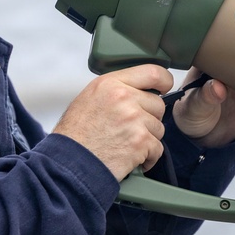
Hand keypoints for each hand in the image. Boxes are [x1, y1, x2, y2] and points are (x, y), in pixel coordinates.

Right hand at [53, 64, 173, 180]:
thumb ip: (115, 90)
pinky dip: (147, 158)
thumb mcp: (89, 98)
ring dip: (147, 139)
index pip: (152, 72)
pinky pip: (157, 149)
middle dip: (149, 118)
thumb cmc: (75, 135)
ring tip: (125, 145)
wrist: (69, 163)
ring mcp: (134, 119)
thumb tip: (140, 91)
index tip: (164, 88)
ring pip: (159, 128)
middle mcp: (124, 97)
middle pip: (158, 104)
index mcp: (110, 83)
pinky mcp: (140, 141)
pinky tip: (130, 158)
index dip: (163, 81)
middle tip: (130, 129)